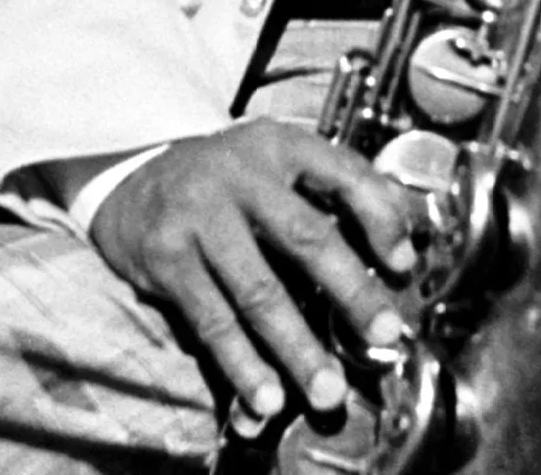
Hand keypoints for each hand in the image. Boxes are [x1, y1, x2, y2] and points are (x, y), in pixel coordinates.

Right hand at [88, 119, 416, 422]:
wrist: (135, 180)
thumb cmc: (228, 180)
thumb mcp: (279, 162)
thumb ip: (336, 186)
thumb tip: (404, 230)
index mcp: (281, 145)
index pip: (343, 174)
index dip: (380, 218)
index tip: (405, 264)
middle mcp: (241, 175)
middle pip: (305, 237)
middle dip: (351, 291)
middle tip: (385, 334)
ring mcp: (200, 217)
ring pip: (257, 291)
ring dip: (297, 347)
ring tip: (327, 390)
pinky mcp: (167, 258)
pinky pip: (212, 319)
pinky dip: (242, 362)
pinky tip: (265, 395)